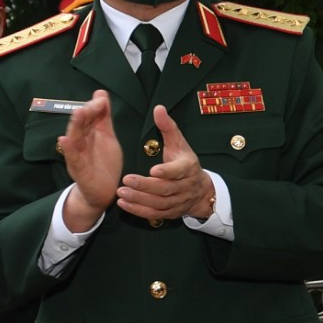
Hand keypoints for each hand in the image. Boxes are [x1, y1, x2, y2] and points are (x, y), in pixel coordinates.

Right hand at [58, 91, 120, 231]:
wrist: (103, 192)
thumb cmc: (103, 163)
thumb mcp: (107, 136)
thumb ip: (104, 117)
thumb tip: (101, 93)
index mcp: (88, 134)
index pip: (89, 117)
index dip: (94, 107)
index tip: (101, 98)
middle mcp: (80, 143)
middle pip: (80, 125)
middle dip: (84, 113)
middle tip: (89, 102)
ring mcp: (77, 156)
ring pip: (74, 138)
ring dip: (76, 126)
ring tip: (78, 113)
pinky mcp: (79, 171)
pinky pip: (73, 159)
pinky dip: (69, 150)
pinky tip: (65, 140)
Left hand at [115, 105, 214, 222]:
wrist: (201, 191)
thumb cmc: (184, 162)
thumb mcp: (179, 143)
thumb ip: (168, 126)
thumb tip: (158, 108)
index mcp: (188, 167)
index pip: (179, 171)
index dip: (167, 172)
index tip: (152, 170)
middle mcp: (185, 186)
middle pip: (165, 189)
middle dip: (145, 186)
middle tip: (126, 180)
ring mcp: (178, 201)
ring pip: (159, 203)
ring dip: (139, 199)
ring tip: (121, 193)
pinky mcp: (170, 213)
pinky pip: (154, 214)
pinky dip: (139, 210)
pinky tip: (124, 204)